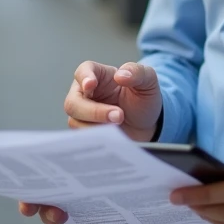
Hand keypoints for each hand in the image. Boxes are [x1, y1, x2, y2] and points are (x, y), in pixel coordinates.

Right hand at [18, 61, 162, 223]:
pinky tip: (104, 151)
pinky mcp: (85, 140)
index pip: (84, 71)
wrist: (149, 125)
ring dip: (94, 131)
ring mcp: (82, 120)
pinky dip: (91, 147)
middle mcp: (84, 97)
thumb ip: (137, 73)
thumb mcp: (148, 82)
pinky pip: (79, 145)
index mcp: (97, 76)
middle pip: (74, 102)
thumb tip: (122, 75)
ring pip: (75, 126)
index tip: (90, 85)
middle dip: (93, 111)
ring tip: (117, 133)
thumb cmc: (144, 98)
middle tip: (117, 116)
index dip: (84, 78)